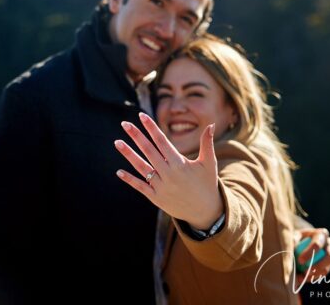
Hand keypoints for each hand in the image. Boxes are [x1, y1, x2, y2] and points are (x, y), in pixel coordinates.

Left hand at [115, 112, 223, 229]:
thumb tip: (212, 124)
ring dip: (129, 154)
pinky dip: (130, 179)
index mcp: (180, 163)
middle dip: (136, 136)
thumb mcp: (209, 163)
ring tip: (117, 142)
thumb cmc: (207, 184)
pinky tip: (118, 172)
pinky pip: (141, 187)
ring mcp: (161, 186)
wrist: (205, 212)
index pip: (161, 141)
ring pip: (141, 167)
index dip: (151, 128)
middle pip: (149, 151)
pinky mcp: (156, 198)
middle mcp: (168, 174)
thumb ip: (207, 143)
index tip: (141, 116)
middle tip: (125, 124)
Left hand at [294, 227, 329, 284]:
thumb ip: (293, 239)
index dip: (310, 253)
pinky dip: (312, 278)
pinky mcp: (328, 265)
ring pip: (328, 268)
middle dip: (319, 266)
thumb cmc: (296, 237)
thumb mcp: (294, 235)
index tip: (300, 261)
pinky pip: (322, 274)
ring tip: (302, 278)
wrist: (301, 241)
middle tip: (306, 271)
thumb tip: (292, 246)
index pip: (318, 244)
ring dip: (315, 275)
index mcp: (321, 234)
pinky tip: (301, 279)